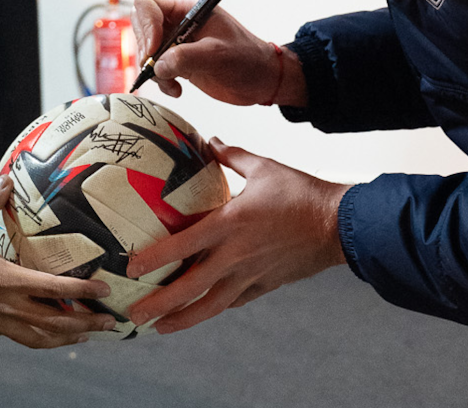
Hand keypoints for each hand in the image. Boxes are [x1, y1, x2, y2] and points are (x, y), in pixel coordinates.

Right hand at [0, 176, 115, 347]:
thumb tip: (7, 179)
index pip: (55, 290)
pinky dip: (40, 337)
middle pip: (55, 323)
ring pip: (39, 337)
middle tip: (110, 322)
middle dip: (86, 323)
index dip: (82, 292)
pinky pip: (20, 337)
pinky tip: (48, 333)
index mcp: (9, 282)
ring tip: (87, 335)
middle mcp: (8, 308)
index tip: (104, 291)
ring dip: (66, 337)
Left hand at [126, 139, 349, 333]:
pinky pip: (234, 301)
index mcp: (230, 224)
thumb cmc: (300, 192)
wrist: (336, 224)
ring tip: (160, 328)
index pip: (184, 245)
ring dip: (182, 319)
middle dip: (159, 303)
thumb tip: (209, 140)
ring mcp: (250, 275)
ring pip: (211, 306)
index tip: (130, 266)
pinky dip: (215, 307)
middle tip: (134, 313)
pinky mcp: (265, 285)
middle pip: (190, 287)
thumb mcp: (263, 167)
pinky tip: (203, 311)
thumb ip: (231, 155)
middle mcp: (235, 256)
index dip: (155, 256)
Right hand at [131, 0, 306, 105]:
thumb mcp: (218, 55)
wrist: (260, 79)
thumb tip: (158, 65)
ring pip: (145, 49)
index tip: (153, 50)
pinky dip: (160, 80)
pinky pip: (154, 67)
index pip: (148, 4)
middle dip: (146, 50)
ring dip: (154, 69)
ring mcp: (175, 39)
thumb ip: (186, 57)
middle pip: (141, 25)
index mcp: (188, 5)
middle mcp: (178, 19)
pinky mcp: (175, 59)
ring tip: (173, 82)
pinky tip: (177, 88)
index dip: (145, 25)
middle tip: (160, 69)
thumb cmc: (247, 59)